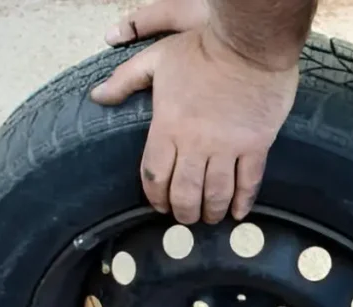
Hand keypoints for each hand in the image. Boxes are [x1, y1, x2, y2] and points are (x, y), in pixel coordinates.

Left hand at [91, 6, 298, 223]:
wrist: (249, 44)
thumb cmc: (202, 49)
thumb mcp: (156, 58)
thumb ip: (124, 80)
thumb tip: (97, 96)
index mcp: (168, 126)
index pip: (155, 174)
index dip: (155, 196)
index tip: (159, 205)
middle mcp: (196, 143)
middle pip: (185, 192)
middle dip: (183, 212)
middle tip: (185, 217)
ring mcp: (228, 147)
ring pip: (216, 193)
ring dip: (211, 211)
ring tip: (209, 218)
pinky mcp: (255, 145)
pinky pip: (248, 182)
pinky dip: (243, 201)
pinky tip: (238, 213)